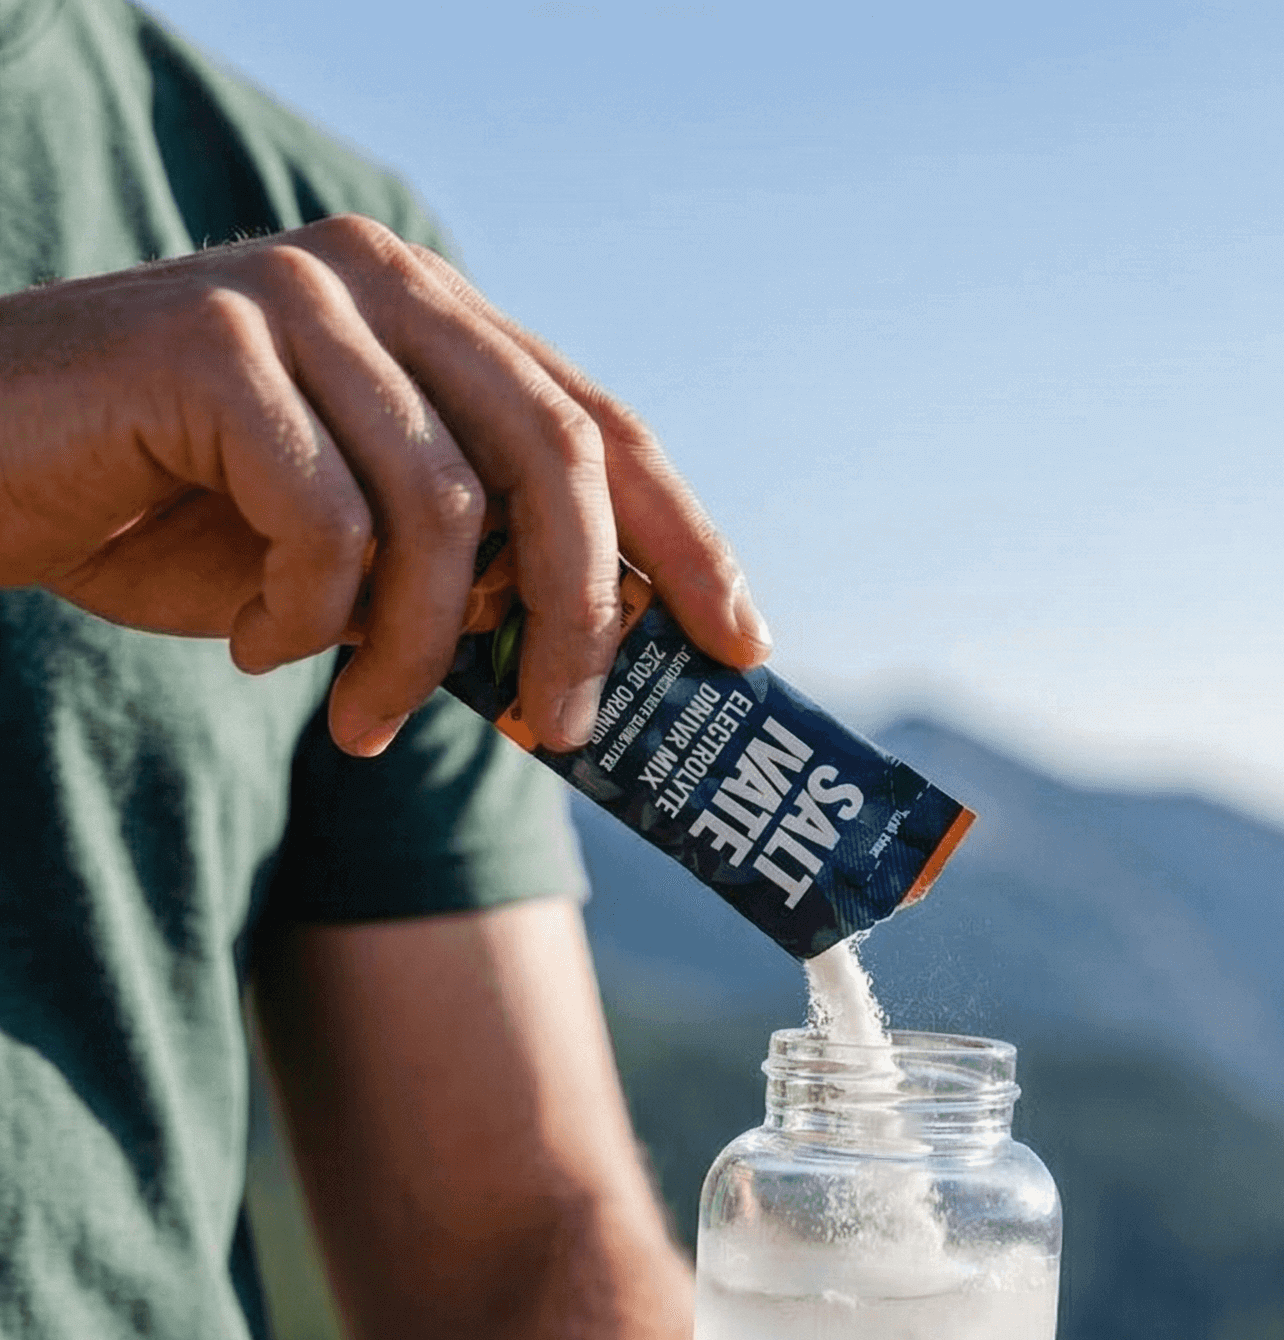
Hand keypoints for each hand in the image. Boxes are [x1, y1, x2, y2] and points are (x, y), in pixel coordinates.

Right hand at [0, 217, 768, 755]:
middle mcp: (379, 285)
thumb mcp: (346, 558)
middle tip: (559, 734)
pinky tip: (264, 650)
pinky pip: (327, 524)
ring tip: (358, 717)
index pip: (597, 421)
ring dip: (415, 654)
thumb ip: (459, 573)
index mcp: (430, 319)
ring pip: (442, 509)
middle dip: (581, 618)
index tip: (739, 643)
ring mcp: (296, 300)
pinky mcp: (214, 344)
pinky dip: (309, 621)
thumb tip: (585, 651)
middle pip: (554, 456)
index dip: (682, 535)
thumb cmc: (168, 521)